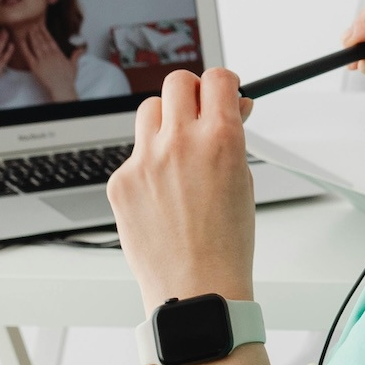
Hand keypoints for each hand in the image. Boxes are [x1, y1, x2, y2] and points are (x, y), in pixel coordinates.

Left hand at [20, 25, 80, 102]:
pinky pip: (28, 54)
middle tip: (33, 24)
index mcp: (58, 53)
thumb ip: (76, 56)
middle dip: (38, 31)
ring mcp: (42, 60)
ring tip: (28, 29)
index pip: (51, 40)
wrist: (62, 87)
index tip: (42, 26)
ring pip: (36, 45)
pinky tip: (22, 41)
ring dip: (32, 36)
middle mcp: (50, 55)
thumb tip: (80, 50)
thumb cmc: (68, 79)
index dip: (45, 32)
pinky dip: (25, 47)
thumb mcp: (74, 65)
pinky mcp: (35, 66)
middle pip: (42, 40)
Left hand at [108, 69, 257, 307]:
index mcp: (221, 138)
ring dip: (165, 121)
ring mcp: (144, 161)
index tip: (224, 93)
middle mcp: (180, 142)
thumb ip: (232, 138)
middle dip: (192, 92)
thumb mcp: (245, 180)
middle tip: (198, 112)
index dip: (223, 83)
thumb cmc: (227, 242)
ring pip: (149, 111)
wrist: (196, 287)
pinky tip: (162, 195)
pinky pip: (134, 155)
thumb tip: (227, 110)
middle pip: (177, 82)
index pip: (216, 78)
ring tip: (177, 153)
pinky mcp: (120, 182)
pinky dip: (148, 166)